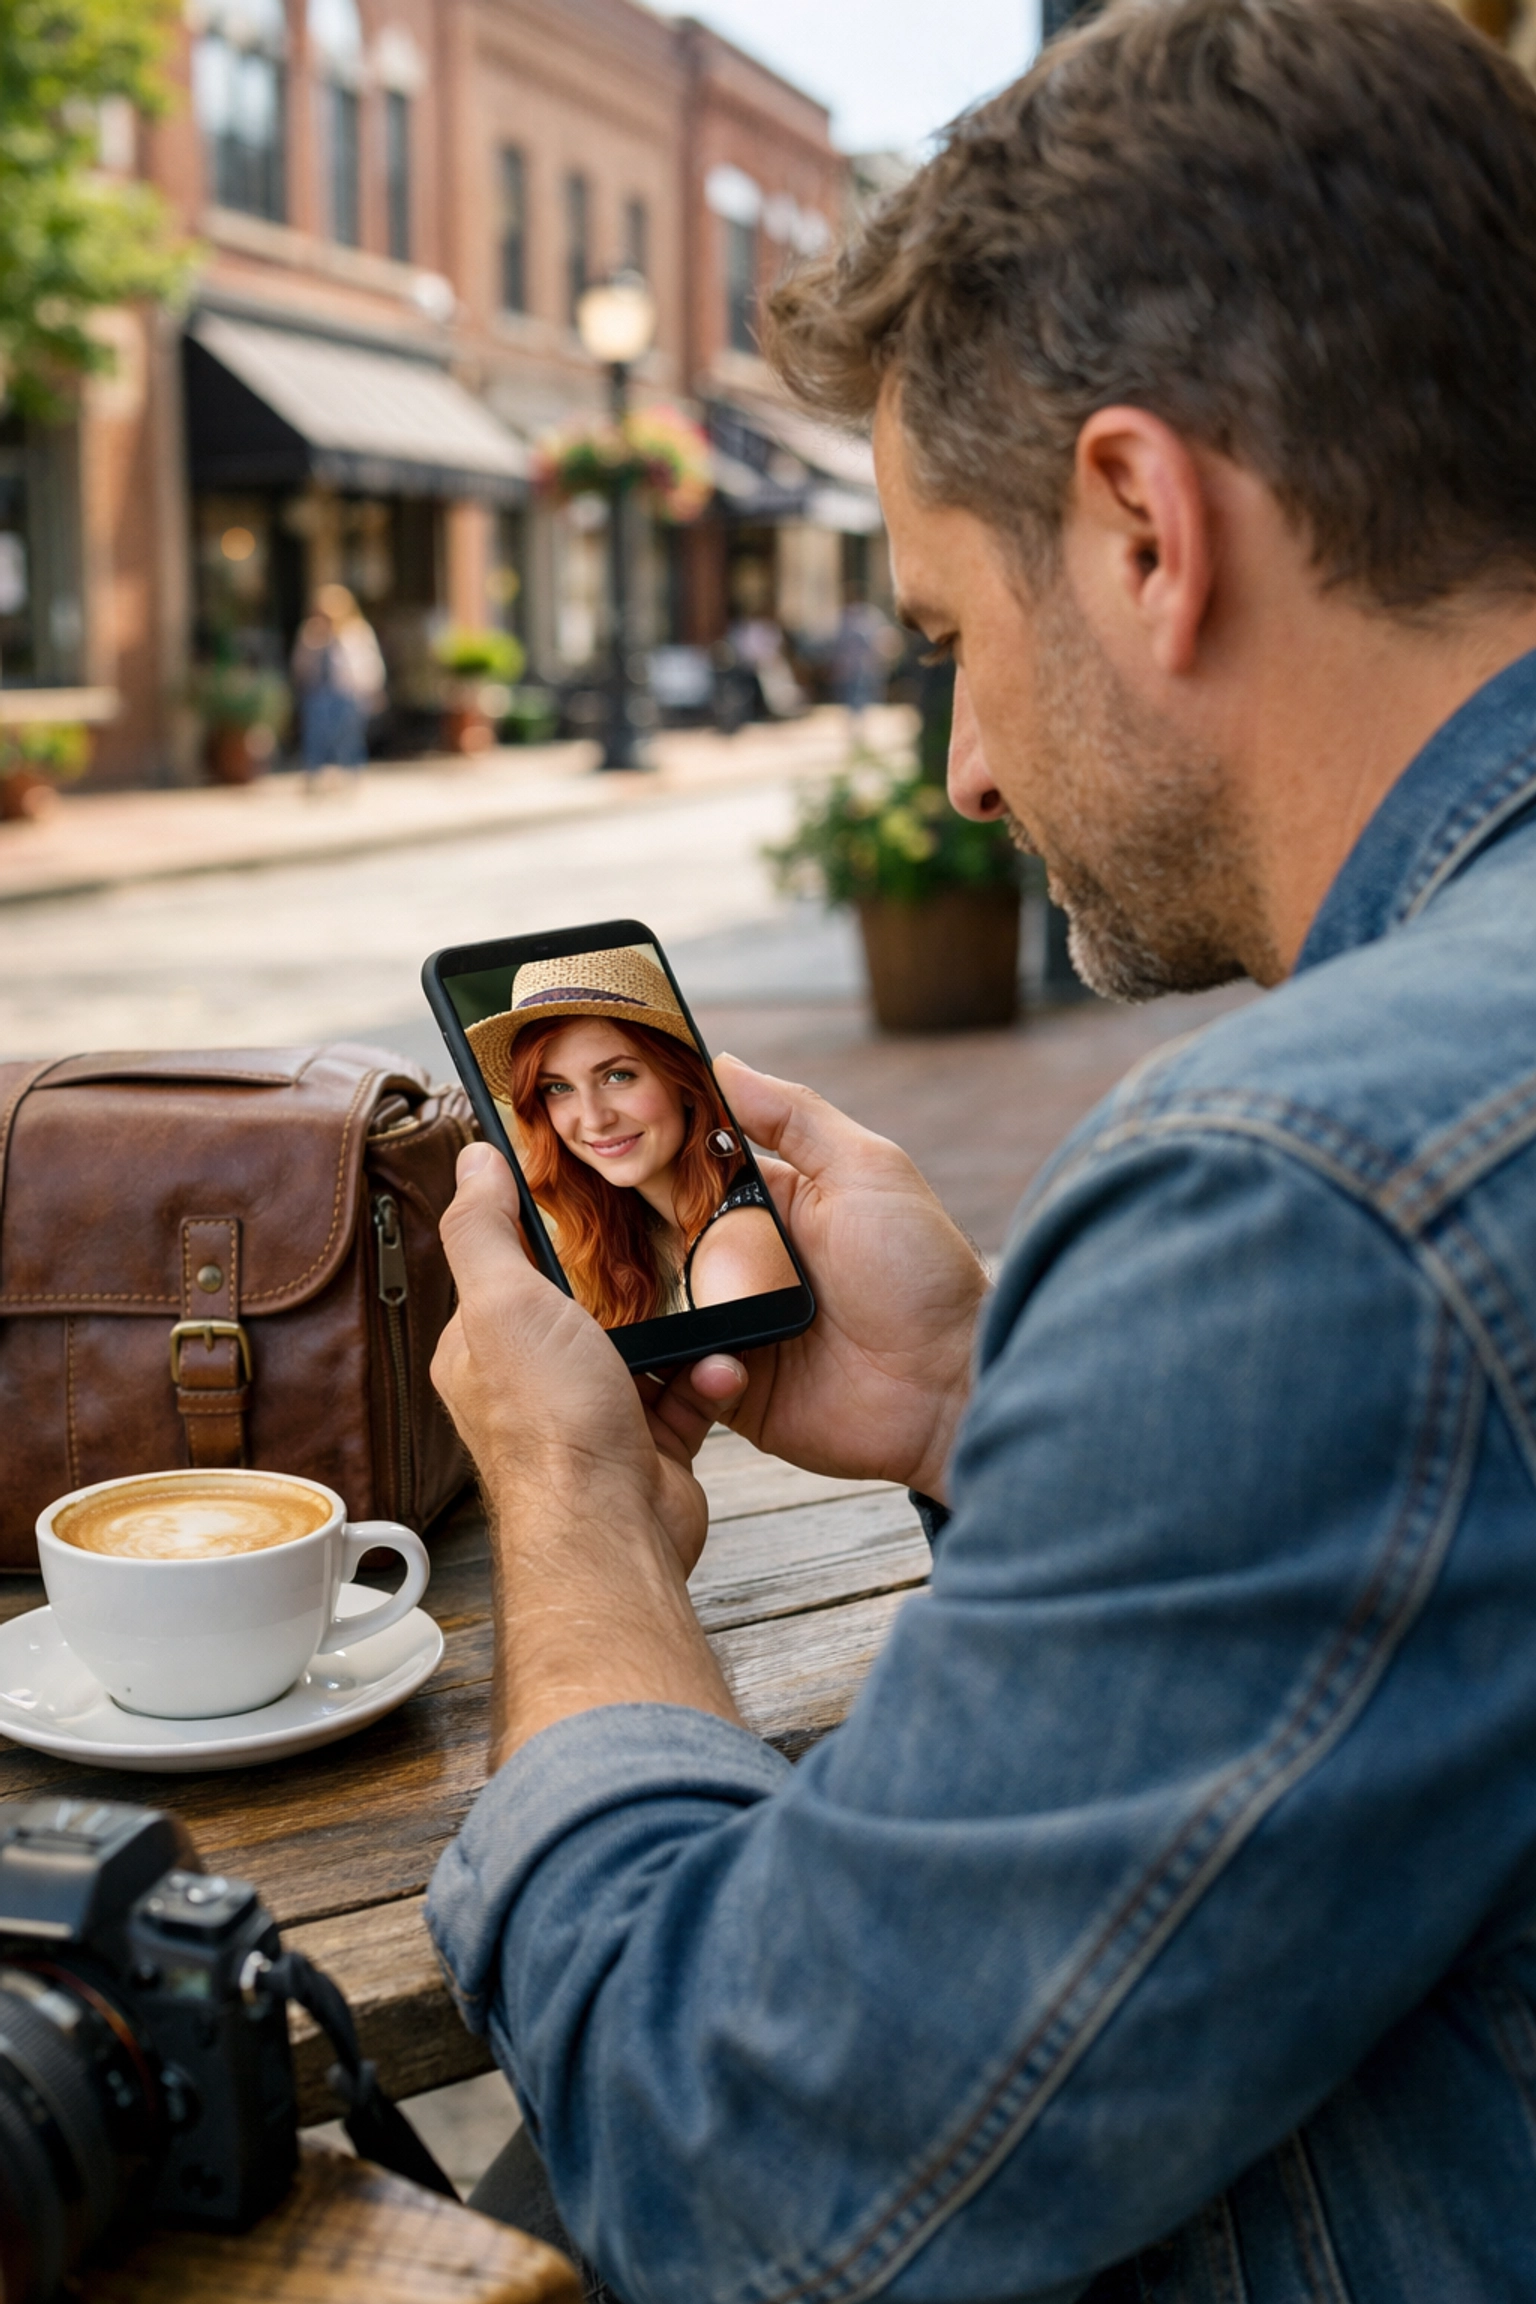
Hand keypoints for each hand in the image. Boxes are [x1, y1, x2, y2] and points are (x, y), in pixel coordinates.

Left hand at [432, 1144, 739, 1762]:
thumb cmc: (549, 1429)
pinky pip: (687, 1394)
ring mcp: (593, 1416)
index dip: (540, 1223)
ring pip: (645, 1346)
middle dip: (628, 1274)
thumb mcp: (503, 1303)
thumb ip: (484, 1229)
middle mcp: (534, 1382)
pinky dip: (710, 1377)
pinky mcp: (648, 1446)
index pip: (505, 1266)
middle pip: (583, 1303)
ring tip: (705, 1297)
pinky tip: (721, 1363)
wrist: (612, 1532)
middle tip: (664, 1232)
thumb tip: (472, 1159)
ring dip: (682, 1325)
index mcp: (483, 1346)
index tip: (585, 1185)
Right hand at [651, 1057, 988, 1501]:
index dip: (657, 1154)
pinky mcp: (734, 1388)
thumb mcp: (867, 1170)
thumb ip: (795, 1117)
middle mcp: (753, 1266)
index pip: (700, 1172)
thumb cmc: (921, 1273)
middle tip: (586, 1212)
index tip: (607, 1133)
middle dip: (628, 1225)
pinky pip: (681, 1372)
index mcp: (780, 1207)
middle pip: (666, 1237)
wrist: (949, 1387)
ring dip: (644, 1297)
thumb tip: (725, 1061)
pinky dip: (676, 1361)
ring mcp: (740, 1329)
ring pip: (661, 1306)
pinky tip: (696, 1348)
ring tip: (614, 1284)